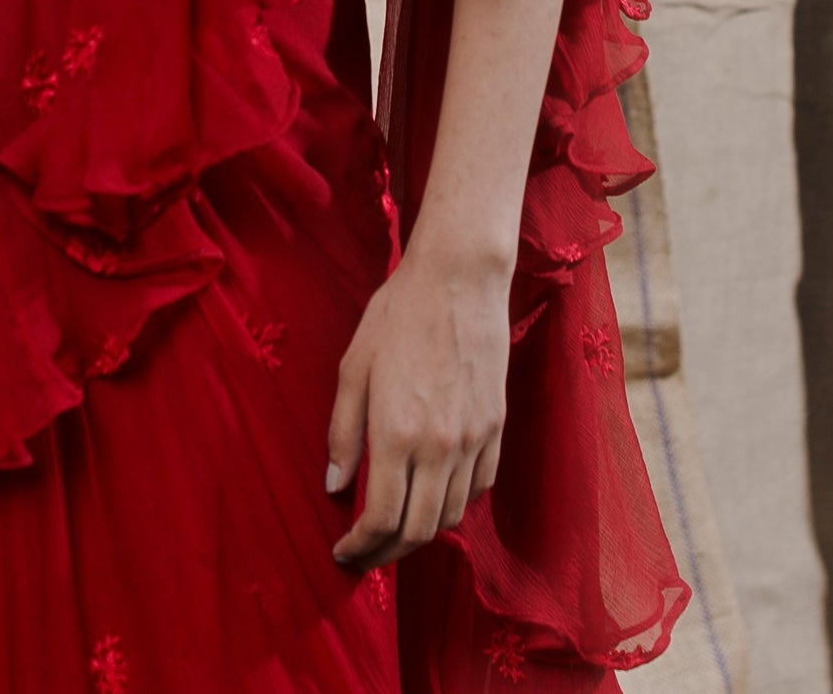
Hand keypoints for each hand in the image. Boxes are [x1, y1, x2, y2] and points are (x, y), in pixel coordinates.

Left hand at [325, 241, 509, 567]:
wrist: (458, 278)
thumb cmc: (398, 313)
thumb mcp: (354, 367)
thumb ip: (343, 432)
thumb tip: (335, 486)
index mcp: (397, 432)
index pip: (382, 519)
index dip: (361, 547)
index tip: (343, 552)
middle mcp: (440, 445)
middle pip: (419, 531)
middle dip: (388, 554)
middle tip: (365, 554)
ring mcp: (474, 438)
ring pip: (452, 516)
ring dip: (422, 533)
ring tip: (396, 528)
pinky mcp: (496, 426)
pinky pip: (479, 487)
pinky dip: (455, 503)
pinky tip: (434, 494)